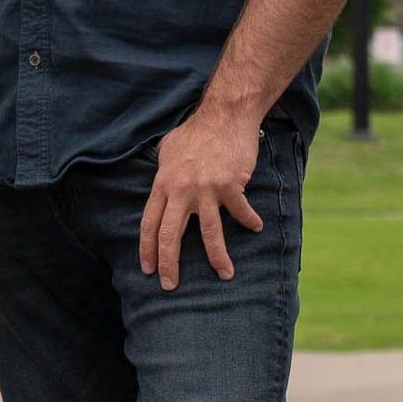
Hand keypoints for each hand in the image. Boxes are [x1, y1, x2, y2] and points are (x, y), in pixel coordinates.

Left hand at [139, 108, 264, 287]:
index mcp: (163, 184)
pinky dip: (249, 221)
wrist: (224, 115)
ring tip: (225, 274)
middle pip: (170, 235)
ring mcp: (206, 190)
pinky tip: (255, 228)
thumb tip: (161, 187)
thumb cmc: (195, 132)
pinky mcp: (230, 186)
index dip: (147, 248)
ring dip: (217, 257)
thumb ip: (163, 172)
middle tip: (170, 286)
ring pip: (209, 233)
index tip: (147, 269)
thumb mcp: (168, 150)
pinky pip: (240, 212)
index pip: (149, 223)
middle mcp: (181, 190)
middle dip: (169, 265)